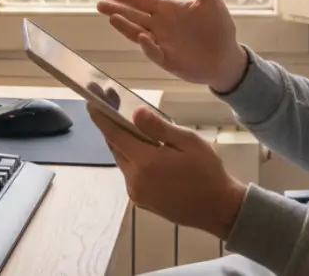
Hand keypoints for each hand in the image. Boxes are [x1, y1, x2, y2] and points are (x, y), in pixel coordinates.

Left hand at [88, 105, 246, 239]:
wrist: (217, 209)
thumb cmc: (207, 171)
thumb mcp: (188, 142)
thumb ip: (159, 127)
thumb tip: (135, 113)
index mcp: (145, 162)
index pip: (114, 134)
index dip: (100, 115)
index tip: (90, 99)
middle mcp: (134, 179)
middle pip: (116, 146)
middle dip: (112, 124)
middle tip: (113, 102)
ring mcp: (136, 192)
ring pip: (122, 159)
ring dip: (123, 141)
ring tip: (132, 124)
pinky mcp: (140, 200)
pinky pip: (130, 173)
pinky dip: (132, 157)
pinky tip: (144, 148)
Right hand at [97, 0, 246, 92]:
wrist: (227, 57)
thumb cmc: (218, 26)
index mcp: (167, 10)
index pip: (141, 1)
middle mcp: (160, 25)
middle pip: (133, 16)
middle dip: (116, 9)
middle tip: (99, 4)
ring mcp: (161, 43)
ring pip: (137, 33)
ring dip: (125, 26)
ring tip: (111, 18)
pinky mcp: (167, 60)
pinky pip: (154, 52)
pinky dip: (148, 45)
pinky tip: (143, 36)